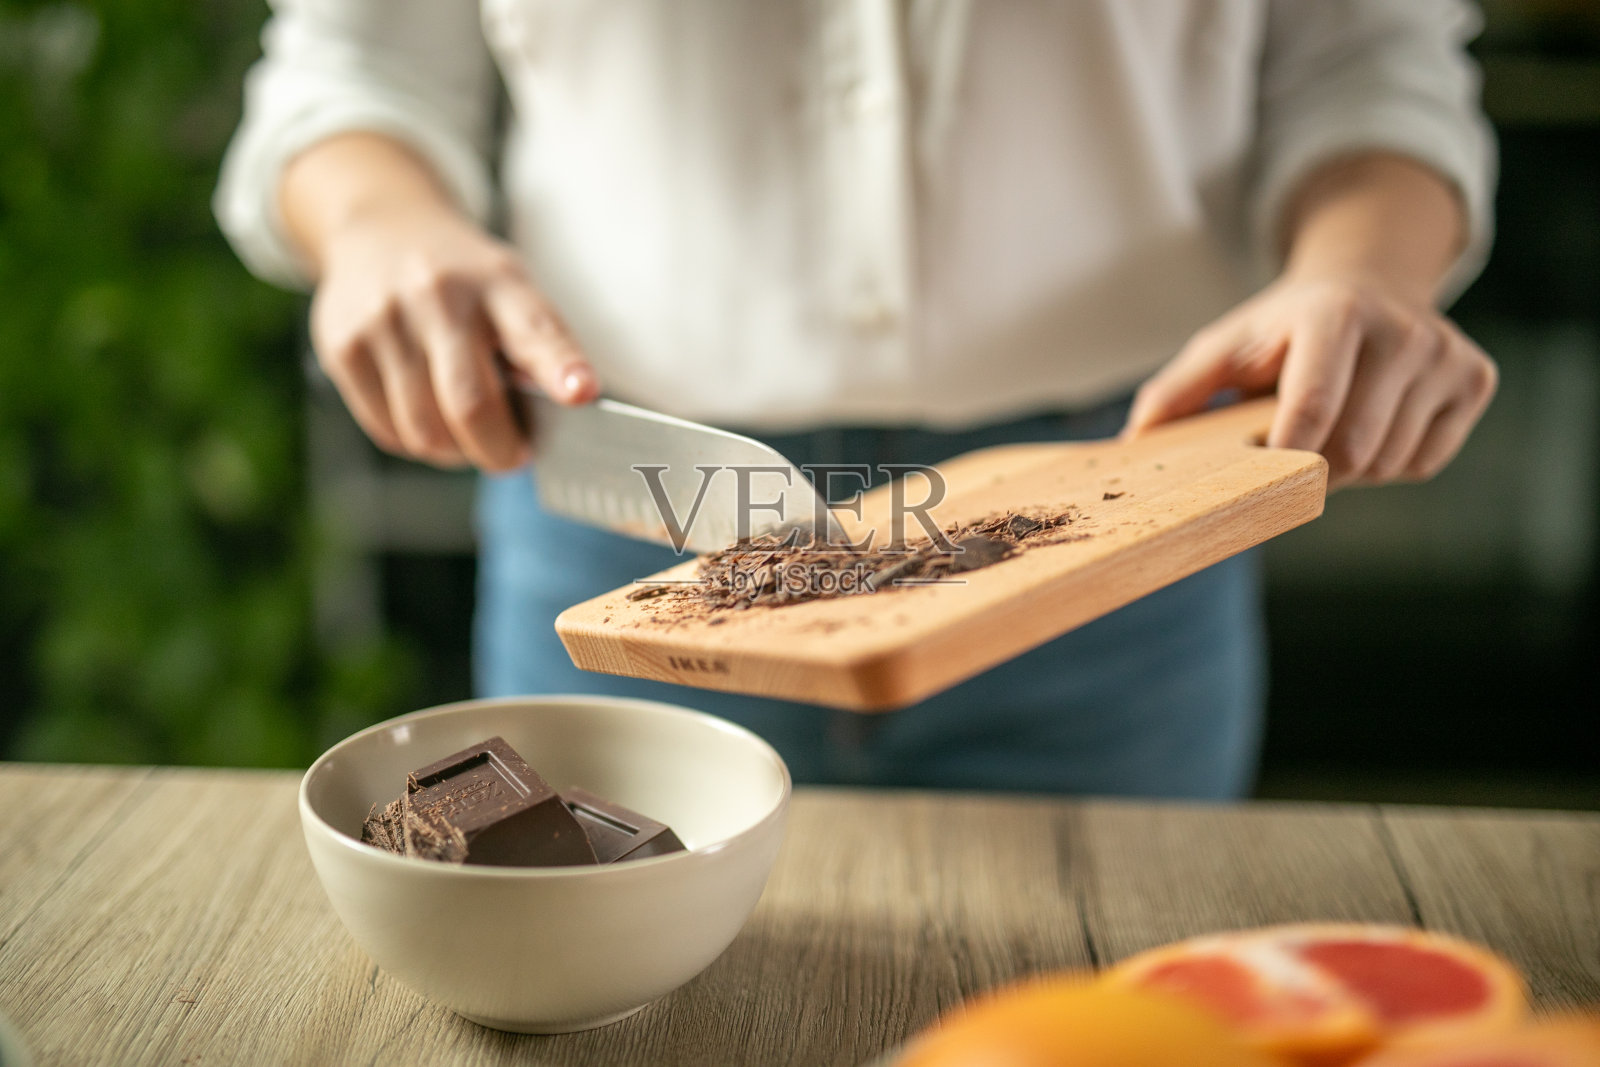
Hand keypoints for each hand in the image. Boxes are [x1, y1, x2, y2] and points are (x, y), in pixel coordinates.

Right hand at [310, 206, 597, 470]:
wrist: (383, 229)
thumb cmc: (467, 281)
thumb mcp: (512, 290)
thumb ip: (539, 346)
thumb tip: (561, 416)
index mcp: (498, 282)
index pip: (535, 330)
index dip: (560, 367)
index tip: (581, 393)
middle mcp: (437, 295)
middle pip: (471, 405)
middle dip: (500, 451)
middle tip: (514, 456)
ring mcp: (384, 320)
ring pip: (425, 431)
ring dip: (456, 454)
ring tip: (468, 439)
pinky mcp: (343, 347)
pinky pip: (388, 431)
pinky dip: (416, 443)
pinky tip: (428, 420)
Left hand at [1122, 275, 1496, 488]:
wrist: (1369, 283)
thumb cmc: (1280, 330)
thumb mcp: (1224, 346)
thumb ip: (1178, 391)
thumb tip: (1133, 442)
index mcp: (1334, 314)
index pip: (1313, 409)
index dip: (1283, 459)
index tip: (1259, 477)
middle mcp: (1401, 329)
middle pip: (1352, 450)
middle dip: (1310, 470)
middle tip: (1287, 452)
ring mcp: (1446, 354)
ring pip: (1387, 462)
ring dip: (1349, 468)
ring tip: (1331, 428)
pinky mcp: (1475, 379)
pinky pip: (1423, 462)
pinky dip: (1390, 463)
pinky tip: (1373, 424)